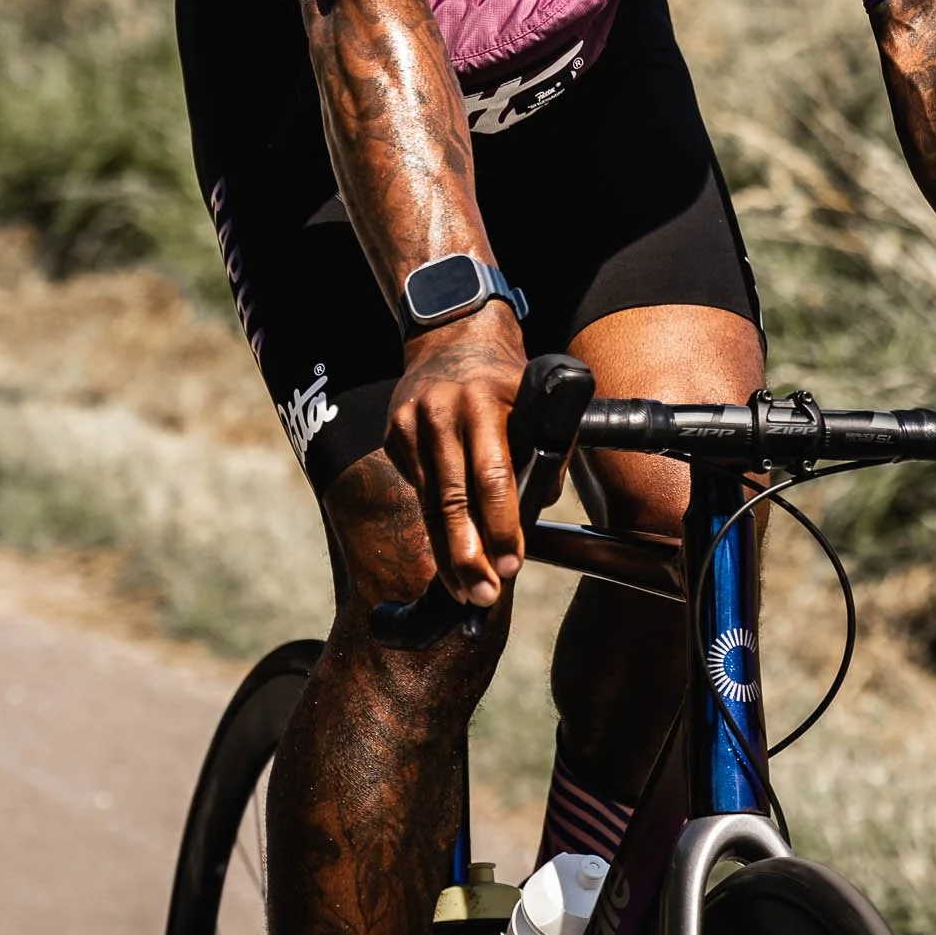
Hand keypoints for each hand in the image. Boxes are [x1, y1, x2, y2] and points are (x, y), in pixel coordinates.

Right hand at [384, 308, 526, 608]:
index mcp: (483, 402)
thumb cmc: (506, 379)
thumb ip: (542, 454)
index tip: (512, 564)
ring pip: (430, 504)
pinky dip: (434, 524)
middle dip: (468, 555)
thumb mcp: (534, 403)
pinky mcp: (393, 435)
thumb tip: (536, 513)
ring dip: (448, 554)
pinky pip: (419, 490)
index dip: (502, 525)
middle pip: (453, 499)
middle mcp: (441, 412)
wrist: (450, 337)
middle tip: (483, 597)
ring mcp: (410, 424)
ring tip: (465, 592)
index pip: (492, 475)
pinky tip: (447, 552)